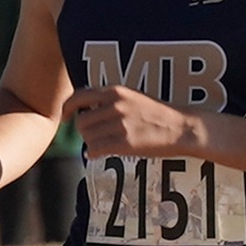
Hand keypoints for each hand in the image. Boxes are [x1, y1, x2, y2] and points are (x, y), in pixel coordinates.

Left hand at [63, 85, 197, 157]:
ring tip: (104, 143)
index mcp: (116, 91)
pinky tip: (103, 153)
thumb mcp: (133, 97)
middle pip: (81, 121)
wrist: (180, 128)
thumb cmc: (157, 114)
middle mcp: (115, 106)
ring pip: (86, 137)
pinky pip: (94, 150)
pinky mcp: (124, 143)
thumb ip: (110, 99)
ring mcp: (119, 124)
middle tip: (95, 136)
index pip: (79, 96)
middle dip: (84, 131)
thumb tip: (85, 109)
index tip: (65, 118)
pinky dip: (94, 153)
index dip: (67, 108)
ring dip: (91, 142)